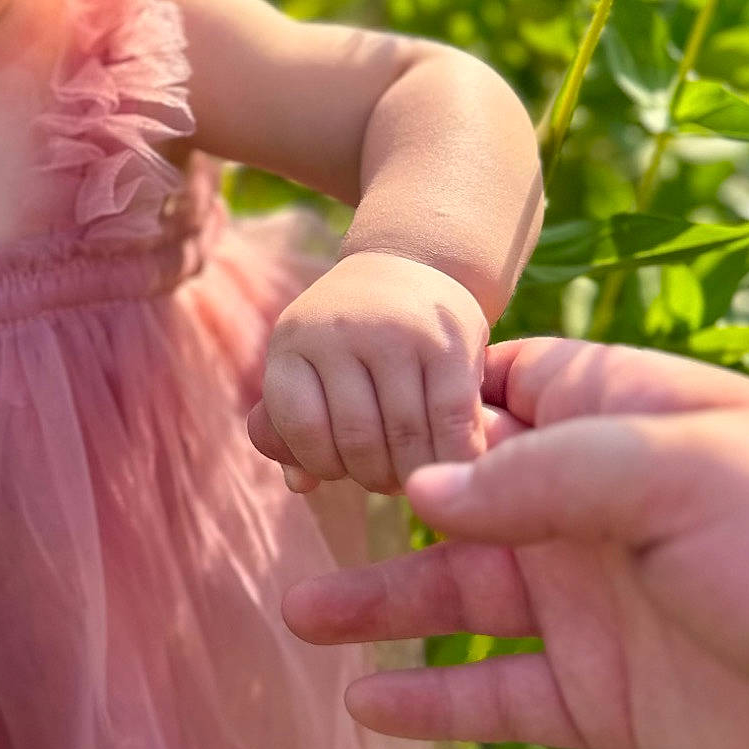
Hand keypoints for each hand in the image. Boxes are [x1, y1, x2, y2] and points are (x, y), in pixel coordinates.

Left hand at [248, 251, 488, 495]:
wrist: (412, 264)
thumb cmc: (351, 338)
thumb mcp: (310, 367)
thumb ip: (292, 429)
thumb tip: (298, 484)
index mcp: (293, 341)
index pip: (299, 429)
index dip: (322, 464)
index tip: (341, 469)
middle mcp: (339, 331)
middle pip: (357, 441)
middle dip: (374, 477)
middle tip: (388, 479)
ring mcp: (395, 334)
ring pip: (406, 439)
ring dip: (416, 473)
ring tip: (418, 473)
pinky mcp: (450, 343)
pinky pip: (452, 423)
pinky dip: (456, 456)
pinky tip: (456, 461)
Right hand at [281, 336, 748, 748]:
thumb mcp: (676, 474)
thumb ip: (541, 470)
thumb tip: (421, 486)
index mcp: (622, 426)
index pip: (500, 391)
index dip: (419, 402)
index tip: (330, 410)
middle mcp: (601, 511)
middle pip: (462, 500)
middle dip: (374, 508)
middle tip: (291, 512)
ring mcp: (600, 606)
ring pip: (466, 596)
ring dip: (383, 606)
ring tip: (300, 618)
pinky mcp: (608, 700)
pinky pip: (502, 695)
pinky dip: (436, 701)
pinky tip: (369, 705)